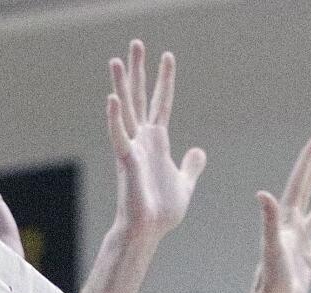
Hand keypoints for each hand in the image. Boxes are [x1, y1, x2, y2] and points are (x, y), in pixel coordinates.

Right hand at [107, 40, 205, 241]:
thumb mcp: (184, 183)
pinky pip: (118, 135)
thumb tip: (199, 151)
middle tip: (136, 44)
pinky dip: (114, 118)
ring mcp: (133, 148)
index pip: (162, 103)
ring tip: (116, 60)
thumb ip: (191, 165)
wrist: (148, 231)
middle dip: (139, 71)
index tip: (168, 56)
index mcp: (157, 142)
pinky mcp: (126, 161)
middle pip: (140, 97)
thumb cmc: (161, 211)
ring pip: (125, 109)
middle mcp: (142, 140)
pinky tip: (111, 98)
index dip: (165, 80)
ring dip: (121, 84)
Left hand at [252, 136, 310, 292]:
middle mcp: (292, 228)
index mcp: (285, 221)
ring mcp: (301, 244)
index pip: (297, 184)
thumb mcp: (272, 246)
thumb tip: (262, 193)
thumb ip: (269, 219)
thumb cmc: (271, 279)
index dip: (306, 163)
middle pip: (306, 191)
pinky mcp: (308, 261)